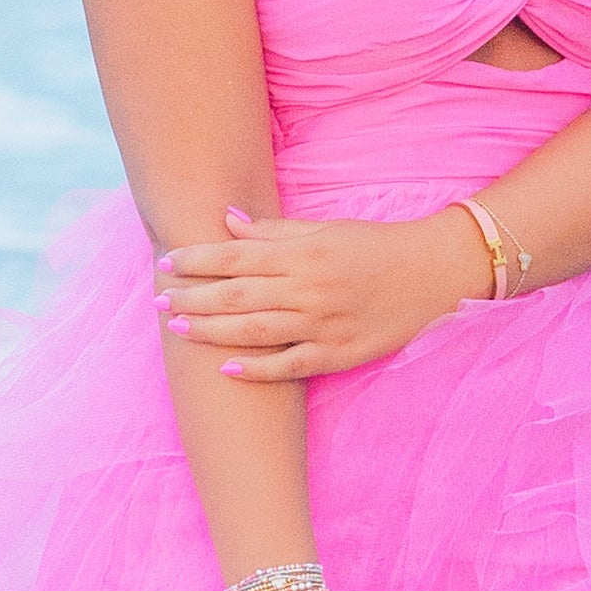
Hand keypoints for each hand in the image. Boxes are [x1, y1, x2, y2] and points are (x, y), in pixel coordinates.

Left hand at [158, 205, 484, 381]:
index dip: (198, 259)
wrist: (433, 273)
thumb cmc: (375, 246)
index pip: (238, 255)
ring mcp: (324, 323)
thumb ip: (275, 231)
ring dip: (211, 331)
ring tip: (176, 329)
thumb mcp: (326, 229)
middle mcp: (310, 287)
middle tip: (157, 300)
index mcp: (305, 253)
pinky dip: (257, 369)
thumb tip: (226, 220)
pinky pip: (290, 365)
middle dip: (192, 297)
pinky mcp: (340, 353)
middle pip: (238, 294)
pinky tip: (226, 368)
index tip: (166, 262)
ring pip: (256, 330)